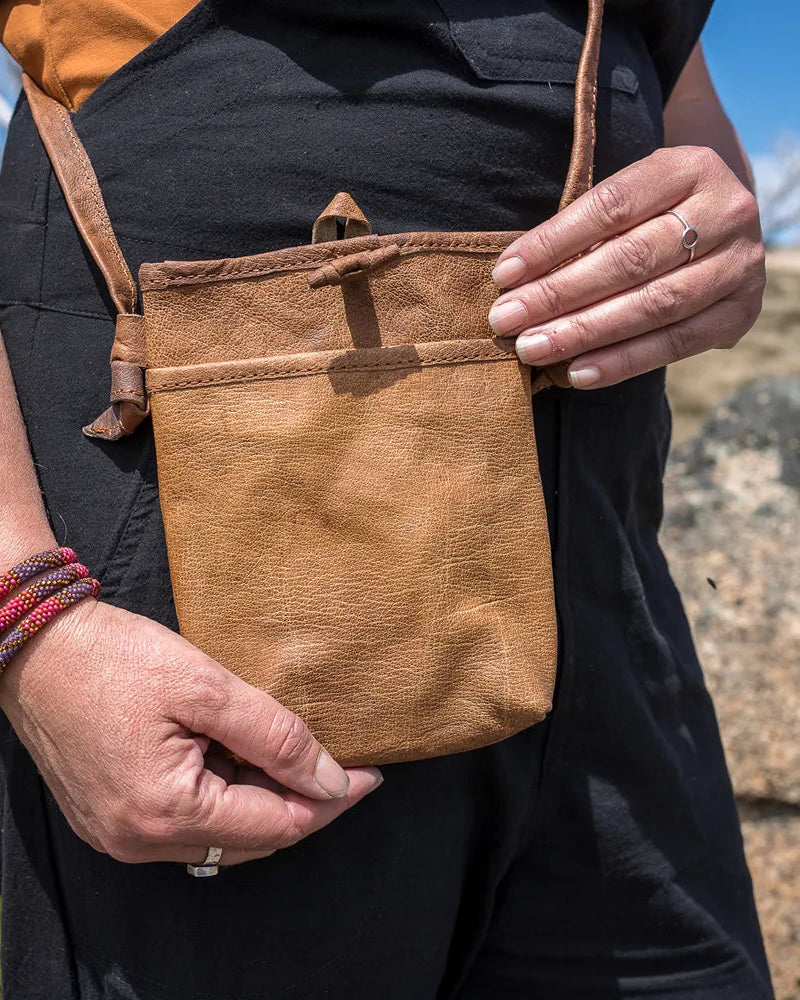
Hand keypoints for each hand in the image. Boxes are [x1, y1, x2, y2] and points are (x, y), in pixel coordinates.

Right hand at [0, 599, 381, 865]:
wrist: (34, 647)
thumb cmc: (113, 658)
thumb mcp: (206, 687)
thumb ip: (275, 736)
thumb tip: (331, 779)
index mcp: (165, 813)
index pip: (277, 825)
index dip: (331, 800)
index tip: (372, 773)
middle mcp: (140, 841)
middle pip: (251, 840)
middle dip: (303, 804)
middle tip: (344, 766)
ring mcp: (120, 834)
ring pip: (221, 836)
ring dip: (265, 802)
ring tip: (298, 758)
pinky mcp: (111, 818)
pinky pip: (188, 825)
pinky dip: (226, 798)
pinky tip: (244, 762)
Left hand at [489, 145, 765, 387]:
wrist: (725, 232)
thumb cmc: (654, 216)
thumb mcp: (631, 200)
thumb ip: (588, 230)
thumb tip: (517, 280)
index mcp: (689, 167)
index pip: (612, 207)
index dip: (553, 242)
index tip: (505, 273)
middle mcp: (725, 211)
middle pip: (631, 259)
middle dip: (560, 294)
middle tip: (507, 319)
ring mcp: (740, 264)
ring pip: (653, 304)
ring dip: (585, 332)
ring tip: (533, 348)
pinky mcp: (741, 312)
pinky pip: (676, 344)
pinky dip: (623, 361)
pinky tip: (579, 372)